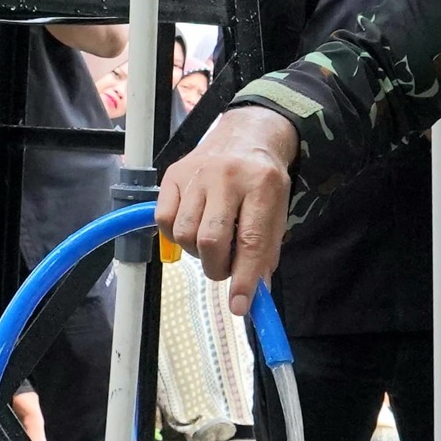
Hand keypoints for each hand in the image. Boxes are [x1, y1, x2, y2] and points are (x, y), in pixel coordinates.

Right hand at [156, 107, 298, 315]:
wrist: (246, 135)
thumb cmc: (263, 182)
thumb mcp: (277, 213)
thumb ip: (266, 253)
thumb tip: (253, 295)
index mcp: (261, 184)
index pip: (250, 240)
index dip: (244, 278)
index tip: (239, 305)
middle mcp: (226, 176)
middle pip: (210, 240)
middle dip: (217, 267)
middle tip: (226, 266)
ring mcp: (196, 173)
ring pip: (184, 233)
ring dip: (197, 252)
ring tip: (212, 243)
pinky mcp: (173, 174)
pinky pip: (163, 219)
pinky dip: (175, 235)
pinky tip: (192, 228)